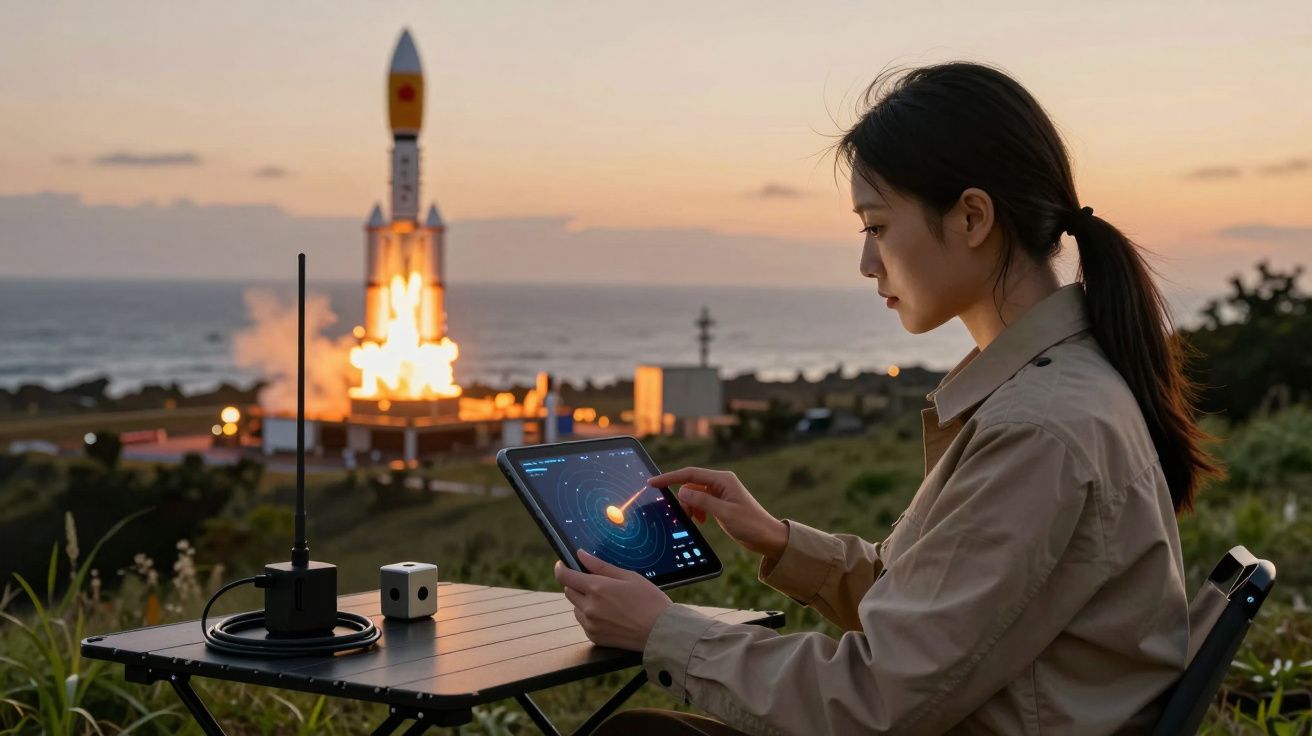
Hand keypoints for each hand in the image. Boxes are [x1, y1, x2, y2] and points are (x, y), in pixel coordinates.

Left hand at [554, 549, 671, 651]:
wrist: (661, 632)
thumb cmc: (649, 601)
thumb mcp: (629, 576)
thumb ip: (601, 566)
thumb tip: (581, 555)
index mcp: (597, 588)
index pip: (566, 576)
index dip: (561, 568)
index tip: (562, 565)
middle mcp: (589, 607)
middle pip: (569, 591)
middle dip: (576, 584)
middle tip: (596, 583)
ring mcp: (591, 624)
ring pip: (576, 607)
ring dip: (583, 601)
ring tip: (608, 601)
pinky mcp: (594, 637)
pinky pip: (584, 622)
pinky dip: (590, 616)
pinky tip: (610, 615)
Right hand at [646, 467, 788, 559]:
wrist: (768, 537)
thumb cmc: (751, 525)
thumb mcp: (725, 514)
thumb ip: (702, 501)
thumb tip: (682, 492)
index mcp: (723, 480)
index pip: (690, 474)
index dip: (670, 477)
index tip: (653, 482)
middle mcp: (721, 482)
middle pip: (690, 485)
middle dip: (684, 501)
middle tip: (684, 517)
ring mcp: (720, 492)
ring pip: (694, 495)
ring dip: (690, 508)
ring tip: (697, 521)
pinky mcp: (720, 502)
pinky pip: (700, 502)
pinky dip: (696, 511)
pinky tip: (702, 521)